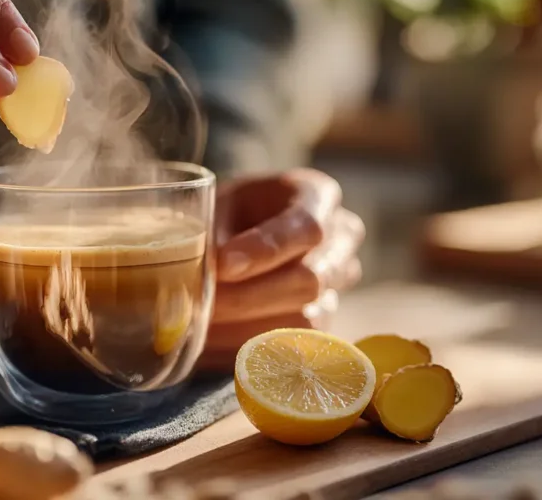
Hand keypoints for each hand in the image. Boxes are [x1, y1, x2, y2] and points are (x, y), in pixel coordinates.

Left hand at [198, 169, 364, 370]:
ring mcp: (337, 284)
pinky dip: (252, 345)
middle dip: (250, 296)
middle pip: (310, 278)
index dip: (266, 249)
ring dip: (248, 325)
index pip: (306, 226)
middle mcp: (340, 239)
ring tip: (202, 324)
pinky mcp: (325, 320)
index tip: (224, 265)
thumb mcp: (217, 208)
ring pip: (305, 317)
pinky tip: (216, 341)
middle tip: (201, 302)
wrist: (240, 233)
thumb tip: (201, 278)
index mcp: (316, 195)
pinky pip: (297, 343)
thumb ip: (213, 237)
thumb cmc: (228, 213)